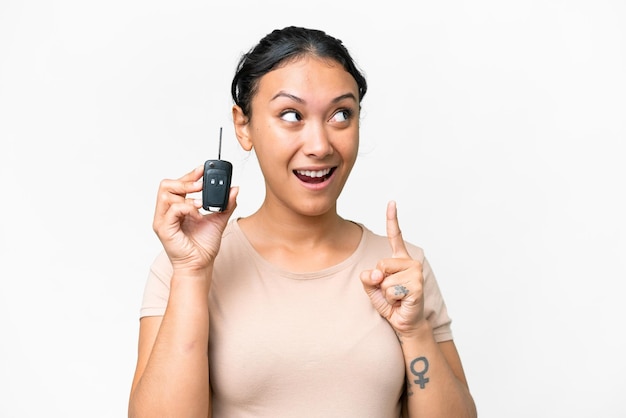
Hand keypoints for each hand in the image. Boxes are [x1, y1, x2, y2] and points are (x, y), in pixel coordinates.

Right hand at [152, 165, 238, 274]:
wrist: (200, 265)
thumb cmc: (204, 246)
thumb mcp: (219, 219)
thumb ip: (226, 204)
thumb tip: (234, 189)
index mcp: (177, 208)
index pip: (177, 184)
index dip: (189, 175)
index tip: (203, 170)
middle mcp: (167, 212)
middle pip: (166, 185)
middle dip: (186, 181)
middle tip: (201, 185)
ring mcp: (163, 220)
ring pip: (165, 194)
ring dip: (186, 195)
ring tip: (200, 203)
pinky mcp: (164, 228)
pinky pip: (172, 209)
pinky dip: (187, 208)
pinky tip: (198, 215)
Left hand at [360, 201, 425, 337]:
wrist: (404, 322)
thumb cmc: (390, 303)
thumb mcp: (371, 287)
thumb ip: (368, 277)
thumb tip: (376, 273)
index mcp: (399, 259)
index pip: (394, 236)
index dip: (392, 219)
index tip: (392, 202)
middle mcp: (409, 262)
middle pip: (380, 264)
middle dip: (378, 281)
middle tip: (390, 291)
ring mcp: (415, 273)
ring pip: (384, 279)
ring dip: (385, 293)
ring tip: (396, 298)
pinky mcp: (416, 285)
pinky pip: (390, 289)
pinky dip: (390, 299)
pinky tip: (401, 302)